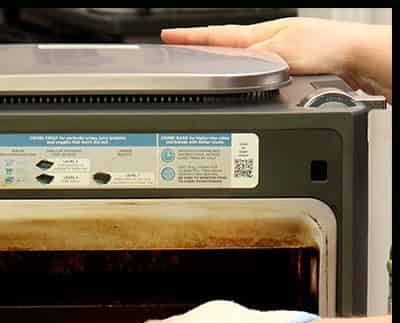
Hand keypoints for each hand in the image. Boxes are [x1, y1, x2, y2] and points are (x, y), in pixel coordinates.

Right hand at [161, 18, 378, 89]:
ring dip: (219, 62)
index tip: (168, 37)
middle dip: (199, 47)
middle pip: (225, 46)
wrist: (358, 58)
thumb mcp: (281, 56)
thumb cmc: (328, 51)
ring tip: (200, 65)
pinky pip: (255, 72)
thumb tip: (227, 66)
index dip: (190, 38)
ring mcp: (280, 53)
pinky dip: (241, 75)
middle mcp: (268, 42)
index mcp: (261, 35)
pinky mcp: (291, 67)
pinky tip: (240, 82)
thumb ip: (252, 61)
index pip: (217, 37)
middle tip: (177, 49)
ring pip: (239, 60)